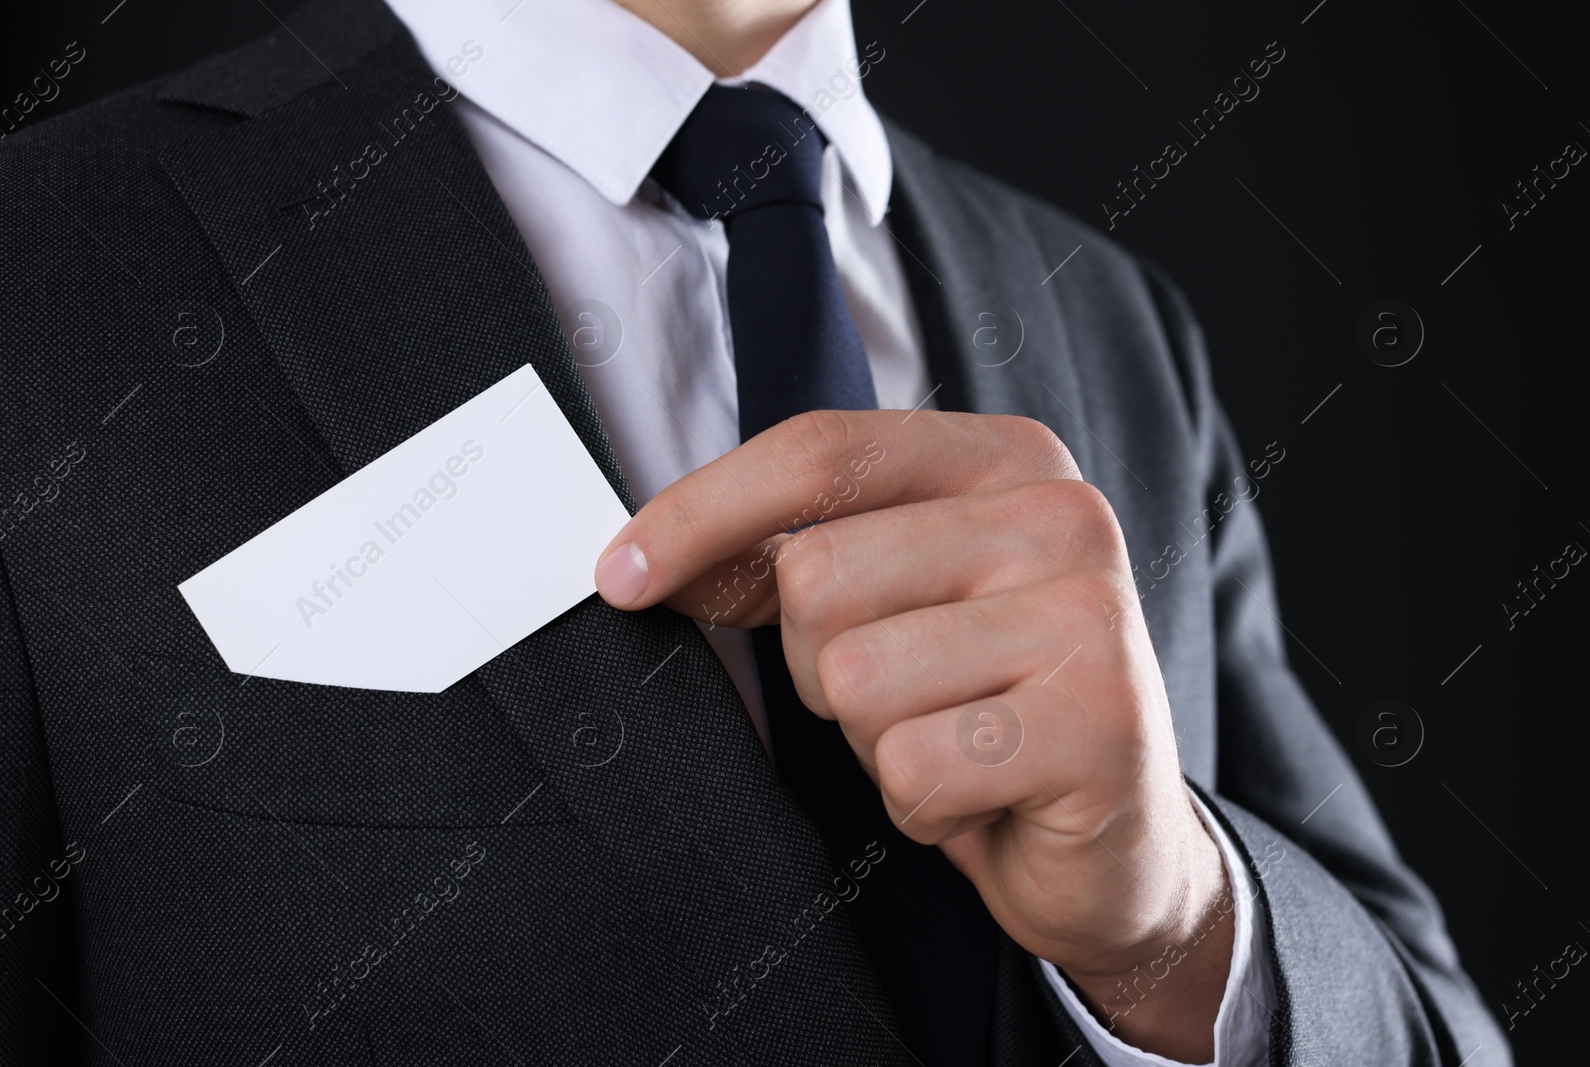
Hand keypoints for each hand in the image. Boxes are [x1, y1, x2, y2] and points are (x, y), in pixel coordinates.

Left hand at [595, 410, 1232, 1060]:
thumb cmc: (981, 707)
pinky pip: (910, 768)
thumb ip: (789, 559)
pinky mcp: (1099, 723)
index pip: (819, 452)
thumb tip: (641, 561)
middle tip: (907, 697)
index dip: (700, 513)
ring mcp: (1092, 615)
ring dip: (873, 741)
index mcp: (1006, 458)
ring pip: (854, 679)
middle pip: (820, 575)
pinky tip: (981, 796)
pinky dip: (919, 805)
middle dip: (821, 666)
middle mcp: (1062, 515)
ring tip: (950, 743)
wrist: (1112, 841)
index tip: (618, 575)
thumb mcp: (891, 604)